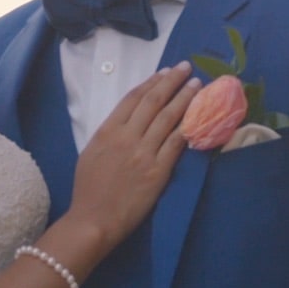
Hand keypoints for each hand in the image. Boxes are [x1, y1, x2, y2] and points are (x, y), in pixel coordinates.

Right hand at [69, 63, 200, 240]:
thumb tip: (129, 121)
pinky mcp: (158, 171)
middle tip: (186, 68)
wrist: (94, 219)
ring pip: (168, 118)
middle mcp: (126, 137)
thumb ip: (109, 134)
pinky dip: (189, 126)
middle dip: (171, 81)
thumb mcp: (90, 152)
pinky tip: (200, 115)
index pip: (133, 99)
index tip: (164, 72)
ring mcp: (143, 153)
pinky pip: (177, 143)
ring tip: (197, 85)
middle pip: (153, 102)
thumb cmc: (88, 189)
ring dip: (184, 98)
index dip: (151, 82)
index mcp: (107, 131)